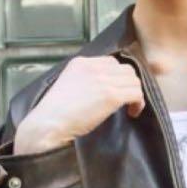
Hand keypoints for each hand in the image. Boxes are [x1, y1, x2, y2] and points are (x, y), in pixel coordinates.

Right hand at [15, 55, 145, 153]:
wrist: (48, 124)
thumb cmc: (54, 114)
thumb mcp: (68, 86)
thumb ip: (85, 82)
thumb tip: (101, 91)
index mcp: (81, 63)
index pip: (111, 62)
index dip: (118, 78)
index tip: (117, 92)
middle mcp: (93, 67)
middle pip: (125, 69)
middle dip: (129, 85)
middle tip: (126, 101)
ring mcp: (103, 80)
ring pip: (134, 80)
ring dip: (135, 94)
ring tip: (129, 108)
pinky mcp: (111, 96)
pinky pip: (136, 93)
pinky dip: (138, 103)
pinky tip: (132, 113)